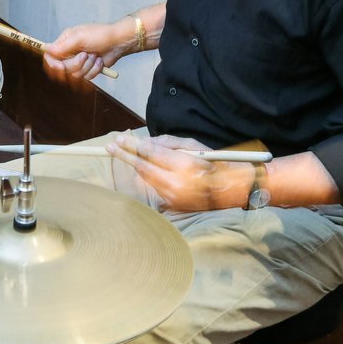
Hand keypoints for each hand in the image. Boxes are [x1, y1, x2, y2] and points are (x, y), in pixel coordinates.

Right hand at [44, 23, 129, 80]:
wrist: (118, 42)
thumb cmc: (100, 35)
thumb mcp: (79, 37)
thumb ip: (62, 46)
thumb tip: (45, 48)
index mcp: (64, 42)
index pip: (50, 57)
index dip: (54, 64)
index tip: (61, 66)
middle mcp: (69, 53)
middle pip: (62, 69)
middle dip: (76, 64)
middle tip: (85, 55)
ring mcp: (78, 62)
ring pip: (75, 75)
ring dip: (88, 66)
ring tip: (95, 56)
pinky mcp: (87, 69)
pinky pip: (86, 77)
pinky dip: (94, 70)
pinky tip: (99, 61)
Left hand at [106, 134, 254, 210]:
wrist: (232, 190)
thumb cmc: (215, 162)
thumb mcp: (194, 145)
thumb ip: (167, 143)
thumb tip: (144, 143)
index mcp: (184, 165)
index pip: (150, 153)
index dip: (132, 145)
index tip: (120, 139)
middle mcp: (176, 183)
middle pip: (142, 167)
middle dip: (124, 156)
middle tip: (110, 146)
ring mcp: (173, 196)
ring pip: (145, 178)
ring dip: (135, 166)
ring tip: (124, 153)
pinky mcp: (172, 205)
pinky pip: (154, 187)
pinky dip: (149, 176)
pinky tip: (145, 168)